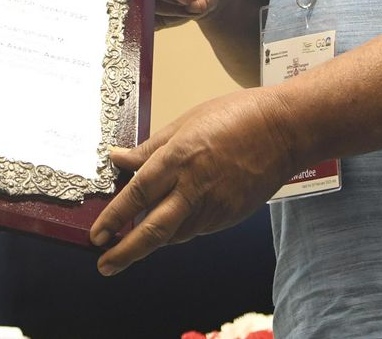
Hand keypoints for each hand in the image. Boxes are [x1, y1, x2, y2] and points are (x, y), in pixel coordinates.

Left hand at [90, 91, 295, 274]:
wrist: (284, 130)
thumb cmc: (235, 117)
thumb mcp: (184, 123)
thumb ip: (149, 147)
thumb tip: (118, 158)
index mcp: (179, 159)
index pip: (137, 195)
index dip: (114, 217)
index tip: (97, 234)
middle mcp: (194, 188)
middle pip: (153, 230)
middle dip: (125, 252)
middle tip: (104, 264)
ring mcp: (215, 206)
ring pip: (175, 233)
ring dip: (152, 239)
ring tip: (132, 240)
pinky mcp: (230, 216)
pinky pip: (196, 228)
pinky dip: (179, 228)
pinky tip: (171, 219)